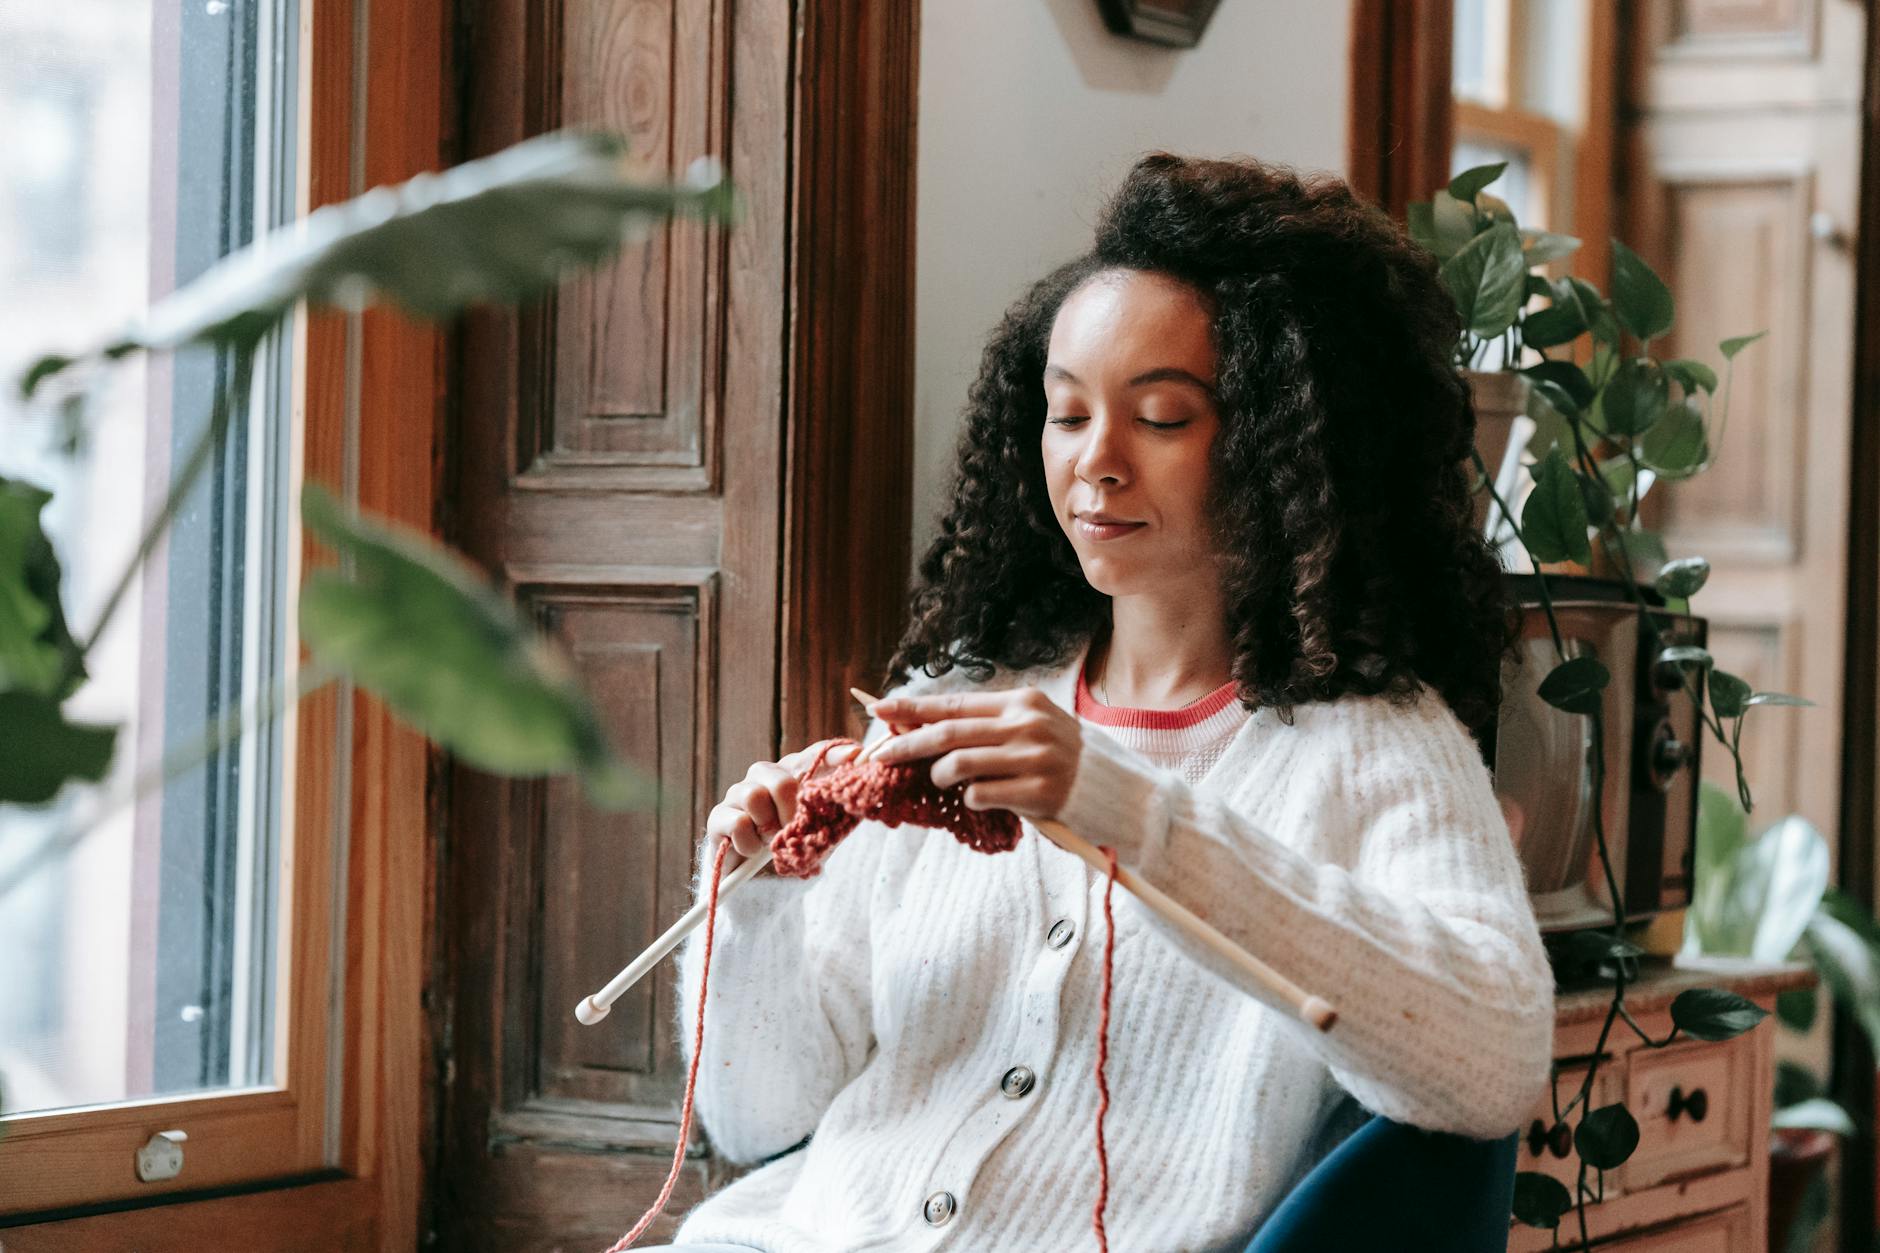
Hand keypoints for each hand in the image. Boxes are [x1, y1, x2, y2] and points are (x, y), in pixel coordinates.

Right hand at [706, 738, 861, 871]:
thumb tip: (856, 779)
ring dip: (768, 826)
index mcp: (792, 775)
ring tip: (772, 842)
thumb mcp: (820, 832)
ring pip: (753, 796)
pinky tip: (753, 851)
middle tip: (792, 830)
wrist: (759, 884)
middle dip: (791, 810)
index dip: (834, 755)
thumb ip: (835, 809)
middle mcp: (764, 777)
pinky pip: (737, 823)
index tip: (856, 756)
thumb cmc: (792, 848)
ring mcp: (739, 794)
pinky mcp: (719, 817)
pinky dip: (750, 843)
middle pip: (781, 779)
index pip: (815, 755)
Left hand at [867, 686, 1081, 822]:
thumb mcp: (1029, 726)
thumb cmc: (1061, 757)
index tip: (881, 708)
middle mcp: (1027, 725)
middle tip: (881, 754)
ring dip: (939, 776)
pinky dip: (970, 798)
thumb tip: (925, 727)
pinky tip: (982, 798)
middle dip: (907, 744)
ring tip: (942, 780)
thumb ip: (985, 725)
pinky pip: (980, 795)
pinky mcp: (1039, 792)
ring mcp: (1034, 758)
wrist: (1112, 788)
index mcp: (1022, 703)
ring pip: (958, 764)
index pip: (955, 703)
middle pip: (948, 733)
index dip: (914, 707)